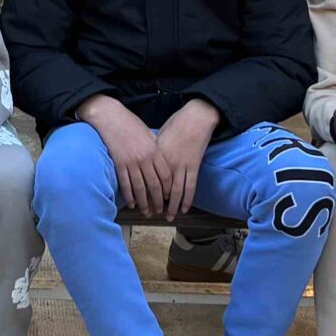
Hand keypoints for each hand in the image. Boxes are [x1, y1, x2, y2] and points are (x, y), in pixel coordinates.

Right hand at [82, 96, 167, 218]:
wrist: (111, 117)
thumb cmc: (131, 124)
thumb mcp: (149, 135)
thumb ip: (156, 150)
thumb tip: (161, 164)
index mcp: (155, 151)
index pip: (166, 176)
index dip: (168, 190)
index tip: (169, 198)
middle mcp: (145, 158)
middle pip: (155, 185)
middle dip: (158, 201)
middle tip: (159, 211)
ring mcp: (131, 162)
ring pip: (140, 188)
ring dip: (144, 202)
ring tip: (146, 212)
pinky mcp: (119, 163)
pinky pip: (125, 183)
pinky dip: (129, 196)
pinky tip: (132, 203)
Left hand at [150, 99, 219, 221]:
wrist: (195, 118)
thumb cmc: (175, 124)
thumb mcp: (158, 137)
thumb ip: (153, 153)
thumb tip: (146, 164)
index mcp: (156, 156)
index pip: (147, 179)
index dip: (143, 193)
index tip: (139, 203)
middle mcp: (167, 164)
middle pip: (159, 189)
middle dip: (155, 204)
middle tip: (151, 214)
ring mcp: (181, 166)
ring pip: (175, 191)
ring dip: (172, 206)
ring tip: (169, 217)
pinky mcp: (194, 166)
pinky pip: (190, 187)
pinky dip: (187, 199)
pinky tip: (184, 209)